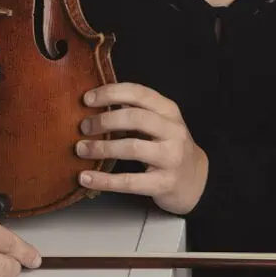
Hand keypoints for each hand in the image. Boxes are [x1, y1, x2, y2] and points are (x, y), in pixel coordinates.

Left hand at [75, 82, 208, 215]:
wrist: (195, 179)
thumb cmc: (168, 145)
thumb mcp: (159, 122)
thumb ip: (135, 110)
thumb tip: (96, 102)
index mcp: (169, 110)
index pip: (139, 93)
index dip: (111, 93)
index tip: (87, 99)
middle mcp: (173, 131)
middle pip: (135, 117)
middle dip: (104, 120)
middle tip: (83, 126)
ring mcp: (171, 158)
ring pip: (132, 148)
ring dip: (101, 148)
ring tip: (81, 149)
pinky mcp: (164, 183)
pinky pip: (130, 182)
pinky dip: (104, 180)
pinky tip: (86, 178)